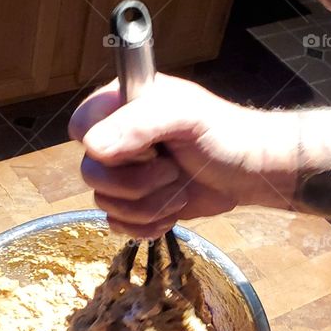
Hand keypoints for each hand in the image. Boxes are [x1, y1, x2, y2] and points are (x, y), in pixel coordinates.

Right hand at [69, 73, 299, 236]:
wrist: (250, 174)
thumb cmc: (224, 135)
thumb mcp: (186, 116)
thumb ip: (139, 123)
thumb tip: (93, 148)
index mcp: (121, 105)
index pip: (81, 127)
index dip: (105, 145)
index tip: (146, 148)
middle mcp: (116, 138)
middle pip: (90, 173)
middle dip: (136, 183)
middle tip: (172, 170)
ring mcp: (125, 173)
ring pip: (105, 203)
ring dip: (149, 205)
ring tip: (179, 189)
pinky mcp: (135, 204)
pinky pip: (117, 225)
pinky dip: (147, 225)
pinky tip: (172, 211)